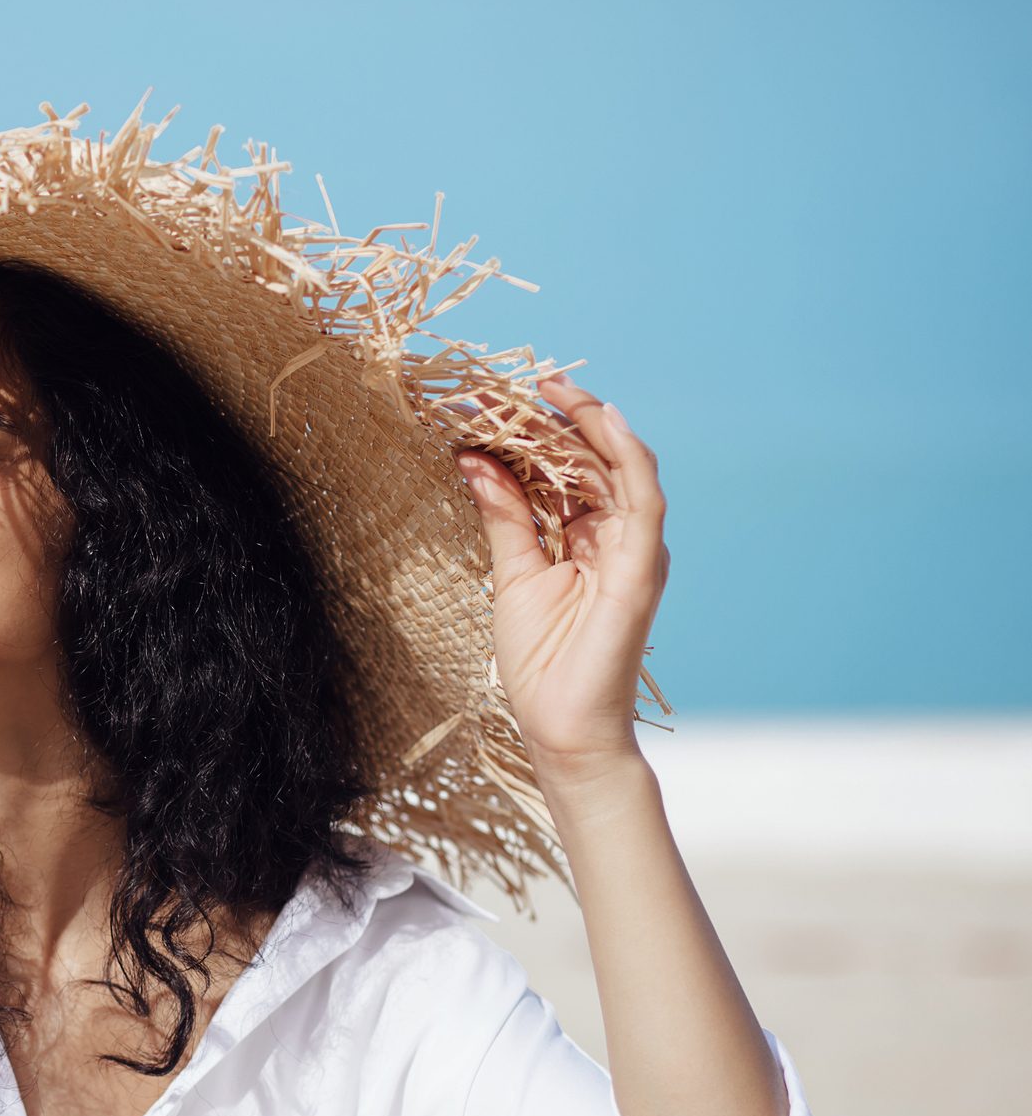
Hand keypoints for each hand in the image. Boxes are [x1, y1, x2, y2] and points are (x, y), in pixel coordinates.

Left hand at [452, 373, 669, 779]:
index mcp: (587, 537)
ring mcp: (635, 549)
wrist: (563, 728)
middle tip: (507, 387)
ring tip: (547, 387)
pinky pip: (643, 499)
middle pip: (590, 460)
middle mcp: (617, 536)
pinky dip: (626, 456)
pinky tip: (603, 420)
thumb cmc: (541, 661)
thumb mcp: (512, 574)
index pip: (564, 469)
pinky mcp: (643, 567)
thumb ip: (502, 514)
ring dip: (583, 424)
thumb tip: (472, 456)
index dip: (531, 433)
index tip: (487, 402)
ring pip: (619, 467)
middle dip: (551, 419)